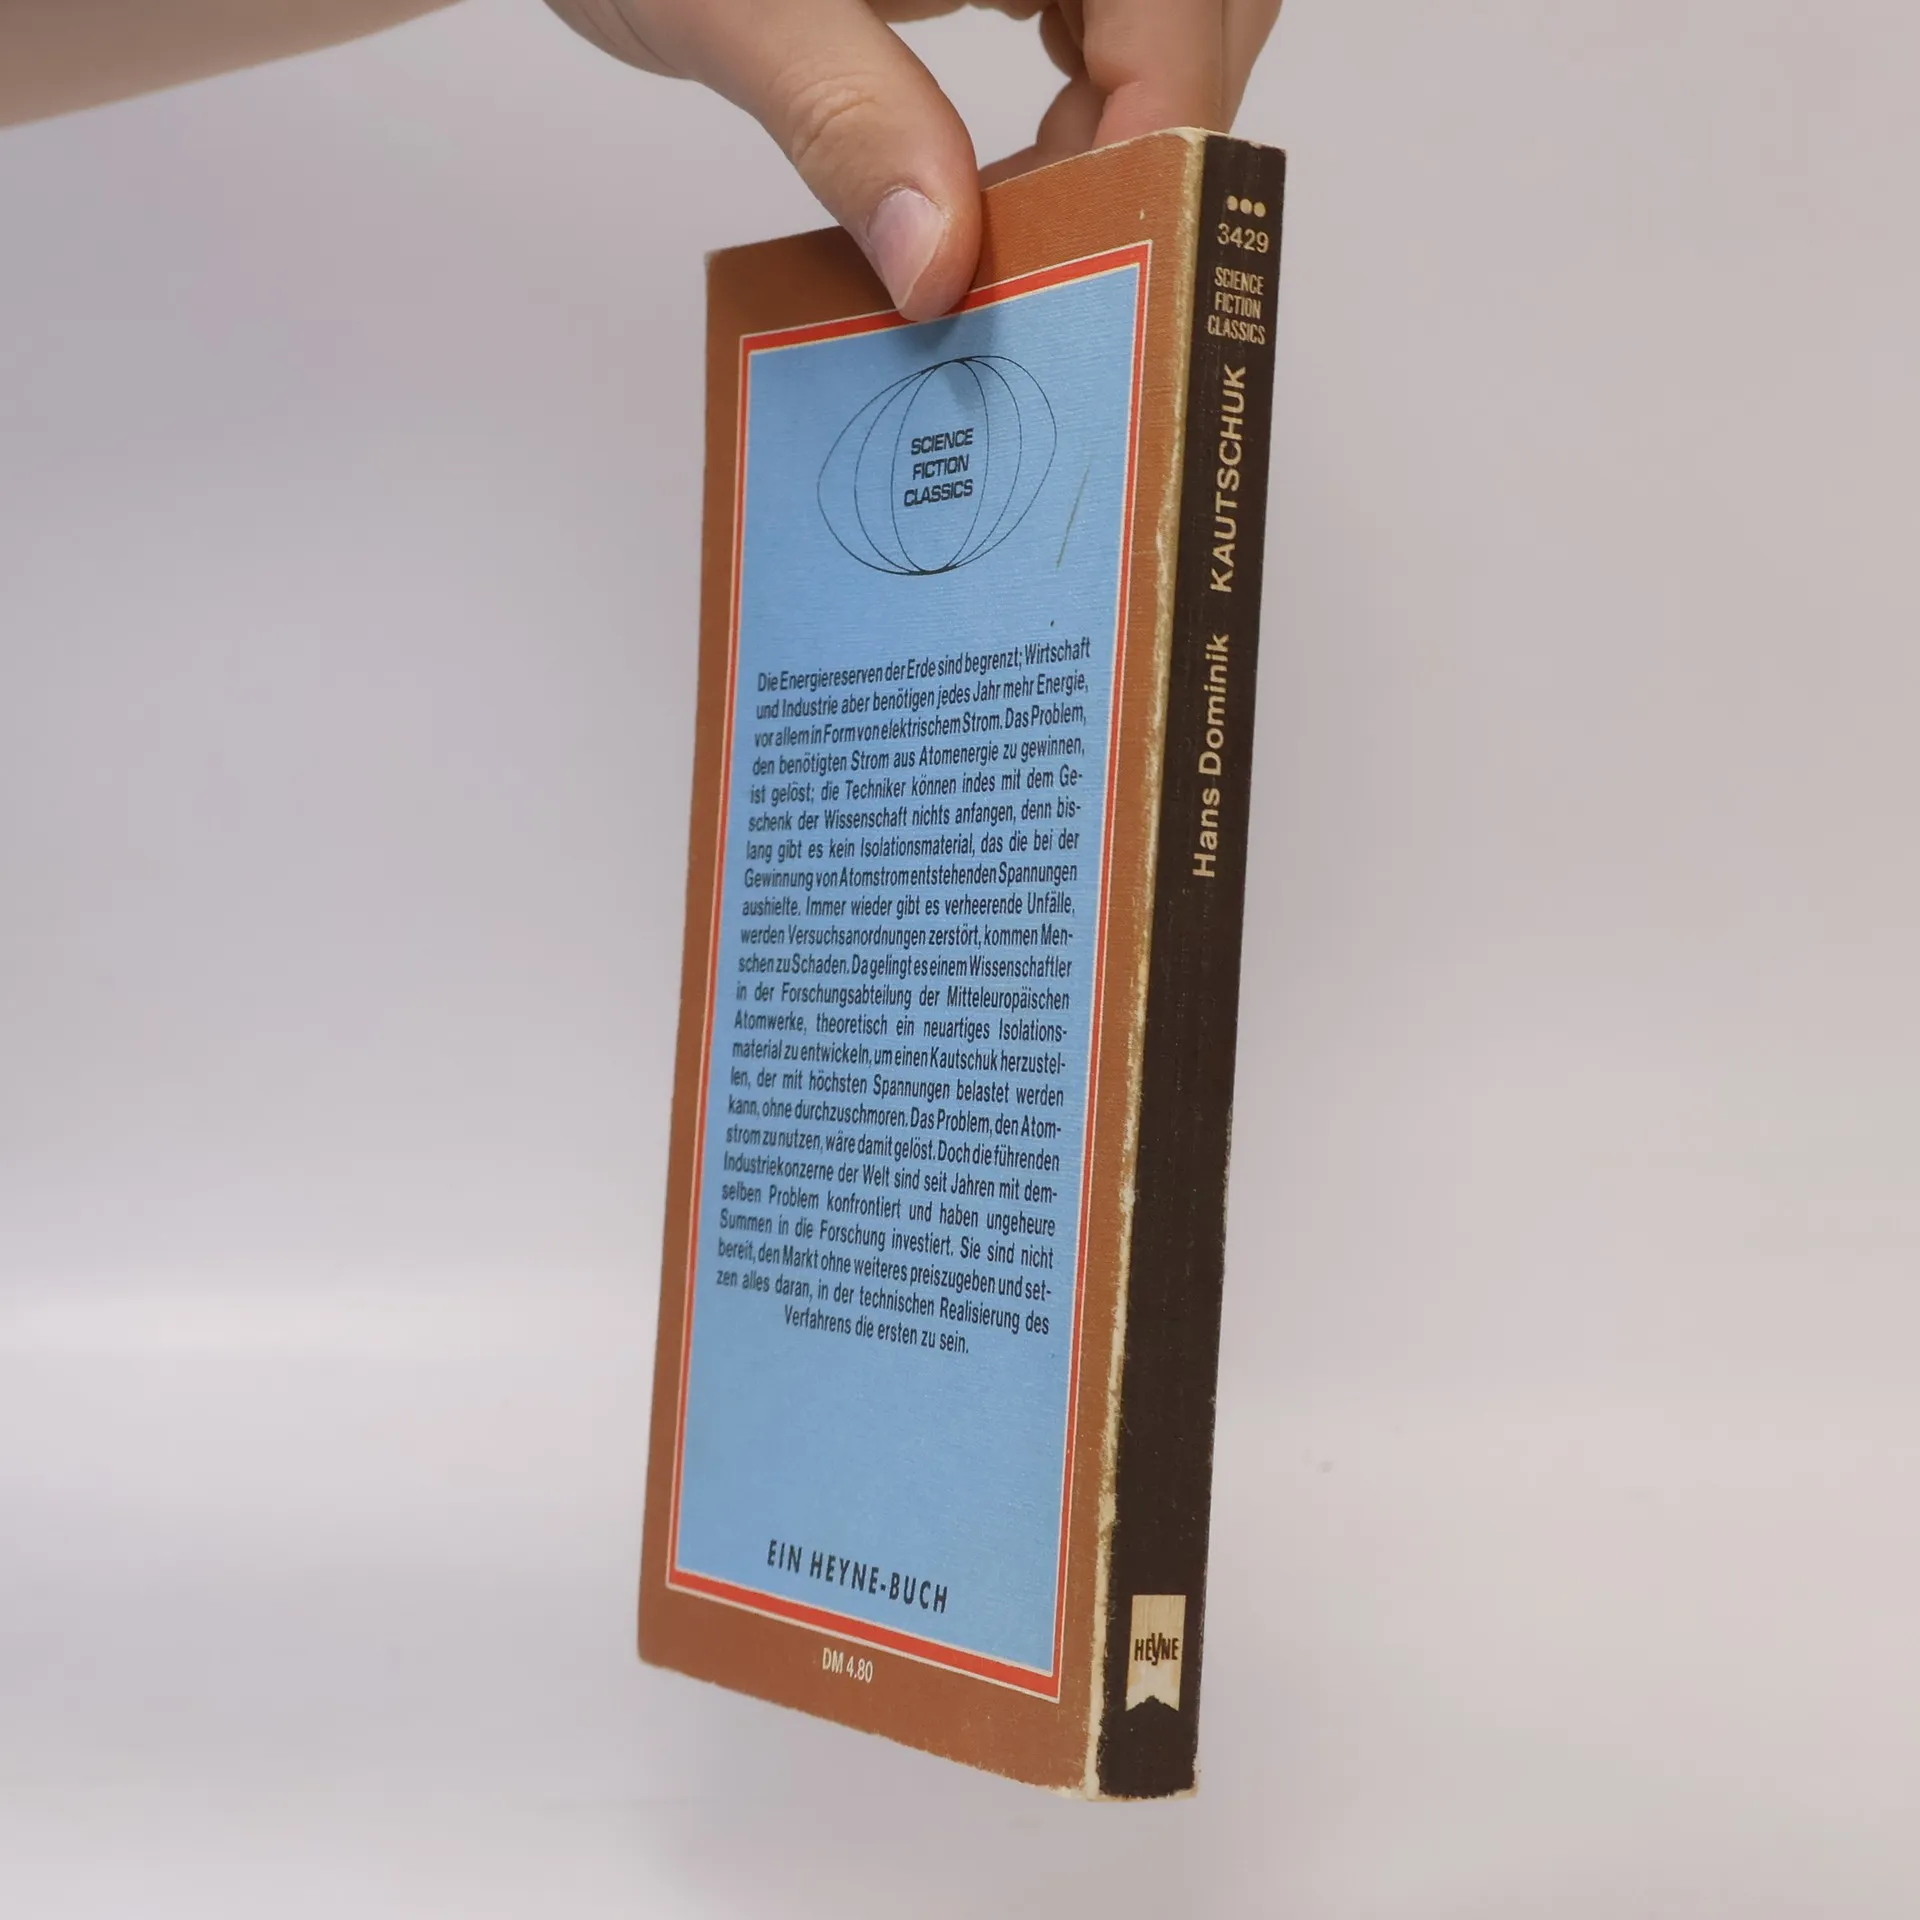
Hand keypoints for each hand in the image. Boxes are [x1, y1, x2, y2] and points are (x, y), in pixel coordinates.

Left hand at [538, 1, 1280, 318]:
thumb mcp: (736, 6)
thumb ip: (847, 122)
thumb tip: (938, 268)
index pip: (1171, 8)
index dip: (1157, 140)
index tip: (1097, 265)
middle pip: (1197, 15)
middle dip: (1148, 145)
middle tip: (1057, 264)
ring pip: (1159, 20)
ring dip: (1117, 131)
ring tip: (1021, 232)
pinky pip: (1099, 14)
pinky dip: (1079, 101)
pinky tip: (1003, 176)